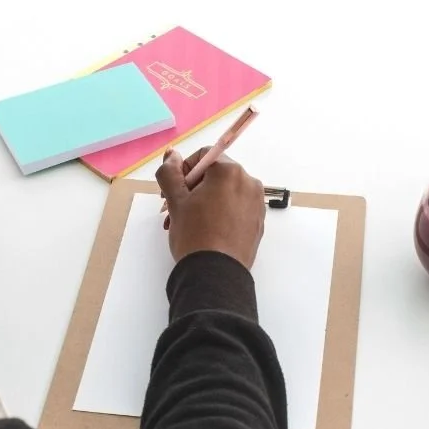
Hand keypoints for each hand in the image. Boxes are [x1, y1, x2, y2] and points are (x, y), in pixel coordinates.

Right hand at [155, 147, 265, 269]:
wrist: (216, 275)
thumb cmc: (195, 234)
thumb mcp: (175, 201)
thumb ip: (170, 172)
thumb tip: (171, 154)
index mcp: (230, 172)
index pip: (203, 156)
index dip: (183, 170)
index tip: (173, 190)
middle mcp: (249, 183)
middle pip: (215, 175)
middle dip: (192, 190)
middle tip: (174, 209)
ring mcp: (256, 204)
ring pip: (225, 194)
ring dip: (203, 203)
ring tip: (186, 224)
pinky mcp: (258, 223)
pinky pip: (236, 209)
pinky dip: (220, 214)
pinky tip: (205, 231)